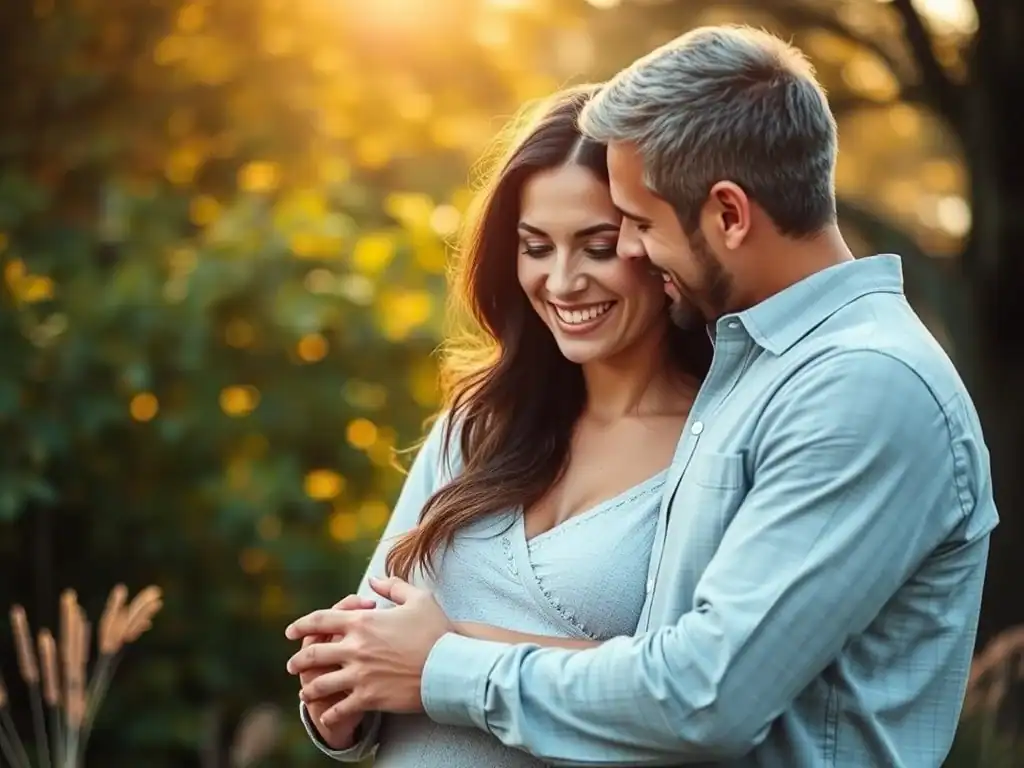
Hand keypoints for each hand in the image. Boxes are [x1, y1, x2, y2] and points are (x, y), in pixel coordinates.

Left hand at [286, 576, 452, 726]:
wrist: (450, 665)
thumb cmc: (437, 630)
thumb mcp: (418, 598)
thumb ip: (393, 586)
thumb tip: (373, 579)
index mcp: (363, 622)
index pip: (321, 620)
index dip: (301, 625)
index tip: (290, 632)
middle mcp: (355, 648)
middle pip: (314, 654)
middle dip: (298, 661)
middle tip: (292, 666)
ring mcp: (360, 675)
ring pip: (321, 683)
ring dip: (309, 688)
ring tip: (304, 693)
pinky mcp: (369, 697)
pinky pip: (340, 708)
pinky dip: (330, 713)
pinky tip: (326, 715)